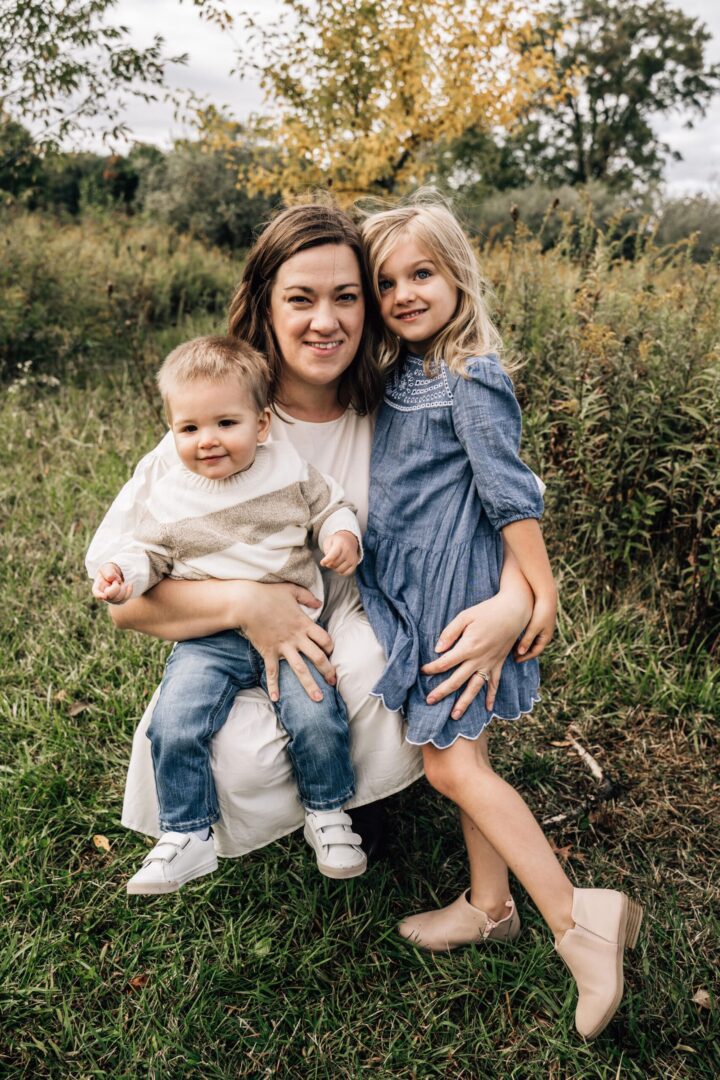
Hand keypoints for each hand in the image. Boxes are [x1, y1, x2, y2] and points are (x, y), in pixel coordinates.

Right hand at [92, 562, 132, 603]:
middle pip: (110, 597)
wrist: (116, 573)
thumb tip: (112, 578)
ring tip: (121, 581)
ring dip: (123, 589)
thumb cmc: (109, 570)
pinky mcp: (119, 600)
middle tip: (116, 580)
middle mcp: (103, 594)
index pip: (96, 593)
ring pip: (118, 600)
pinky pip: (125, 599)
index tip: (104, 596)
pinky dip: (129, 591)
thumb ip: (108, 572)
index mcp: (98, 586)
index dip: (99, 595)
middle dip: (116, 588)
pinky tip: (129, 584)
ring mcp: (111, 599)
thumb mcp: (107, 567)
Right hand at [236, 581, 335, 702]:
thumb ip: (307, 597)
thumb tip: (319, 603)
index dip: (330, 647)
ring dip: (310, 685)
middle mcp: (296, 638)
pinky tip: (276, 698)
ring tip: (318, 699)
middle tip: (334, 682)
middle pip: (318, 658)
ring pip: (300, 669)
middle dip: (328, 671)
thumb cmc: (268, 594)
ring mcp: (282, 647)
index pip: (325, 639)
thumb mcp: (292, 590)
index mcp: (304, 624)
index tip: (331, 653)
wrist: (246, 603)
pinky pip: (272, 672)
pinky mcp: (268, 652)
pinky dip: (273, 685)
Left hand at [320, 531, 359, 575]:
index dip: (326, 560)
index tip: (322, 563)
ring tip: (334, 562)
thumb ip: (327, 552)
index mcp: (340, 544)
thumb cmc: (336, 542)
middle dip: (329, 564)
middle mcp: (348, 551)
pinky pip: (346, 573)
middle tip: (328, 560)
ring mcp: (352, 558)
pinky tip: (339, 566)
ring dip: (334, 568)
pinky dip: (341, 572)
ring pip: (340, 570)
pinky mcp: (355, 563)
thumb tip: (328, 564)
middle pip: (335, 564)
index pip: (333, 555)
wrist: (349, 539)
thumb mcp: (329, 542)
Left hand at [421, 591, 529, 718]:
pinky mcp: (498, 664)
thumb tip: (438, 649)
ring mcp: (489, 664)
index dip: (431, 668)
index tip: (422, 671)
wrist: (514, 612)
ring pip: (475, 688)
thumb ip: (450, 632)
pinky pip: (495, 684)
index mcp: (468, 647)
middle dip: (441, 692)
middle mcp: (478, 659)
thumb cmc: (487, 612)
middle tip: (429, 701)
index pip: (445, 663)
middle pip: (457, 680)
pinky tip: (487, 709)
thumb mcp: (465, 616)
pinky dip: (491, 697)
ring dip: (464, 703)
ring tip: (455, 716)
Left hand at [515, 586, 556, 662]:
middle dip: (524, 652)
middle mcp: (546, 634)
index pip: (535, 652)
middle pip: (534, 647)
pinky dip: (525, 637)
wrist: (547, 596)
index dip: (525, 657)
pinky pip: (532, 633)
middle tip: (513, 656)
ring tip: (514, 648)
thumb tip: (520, 653)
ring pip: (533, 640)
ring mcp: (543, 628)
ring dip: (524, 645)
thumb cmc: (541, 611)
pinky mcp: (540, 622)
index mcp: (546, 637)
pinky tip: (517, 636)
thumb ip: (527, 640)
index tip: (515, 660)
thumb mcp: (533, 627)